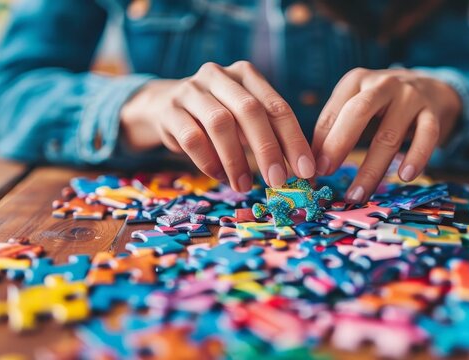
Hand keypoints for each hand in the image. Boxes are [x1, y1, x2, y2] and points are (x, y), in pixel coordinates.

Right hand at [120, 61, 315, 191]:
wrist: (163, 106)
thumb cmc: (216, 116)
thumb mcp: (243, 118)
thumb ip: (268, 135)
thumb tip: (297, 171)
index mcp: (246, 74)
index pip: (276, 106)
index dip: (293, 140)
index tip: (305, 171)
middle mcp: (219, 75)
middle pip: (250, 110)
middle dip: (268, 149)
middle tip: (278, 181)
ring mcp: (191, 90)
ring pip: (220, 123)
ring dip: (236, 160)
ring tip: (245, 185)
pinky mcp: (169, 110)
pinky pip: (192, 138)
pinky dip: (209, 162)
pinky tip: (220, 177)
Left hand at [312, 68, 461, 202]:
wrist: (430, 85)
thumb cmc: (383, 103)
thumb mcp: (356, 105)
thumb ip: (335, 128)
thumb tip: (313, 166)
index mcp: (356, 81)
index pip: (332, 112)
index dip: (319, 142)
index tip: (311, 170)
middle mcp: (383, 84)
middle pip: (358, 113)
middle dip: (339, 144)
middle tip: (326, 173)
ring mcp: (410, 96)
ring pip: (390, 134)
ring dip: (372, 169)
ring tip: (358, 193)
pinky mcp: (432, 112)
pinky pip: (427, 135)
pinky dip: (416, 156)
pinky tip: (405, 176)